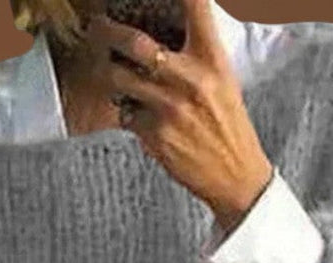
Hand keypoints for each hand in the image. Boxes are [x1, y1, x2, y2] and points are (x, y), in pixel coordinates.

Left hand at [84, 0, 273, 232]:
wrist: (235, 176)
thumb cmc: (229, 127)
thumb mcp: (224, 80)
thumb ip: (198, 53)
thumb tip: (167, 28)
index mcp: (213, 59)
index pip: (195, 5)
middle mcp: (190, 79)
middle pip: (136, 42)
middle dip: (108, 31)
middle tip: (98, 26)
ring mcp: (169, 108)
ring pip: (120, 77)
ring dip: (110, 72)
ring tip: (109, 69)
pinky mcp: (154, 134)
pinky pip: (126, 112)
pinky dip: (127, 110)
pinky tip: (137, 112)